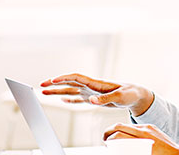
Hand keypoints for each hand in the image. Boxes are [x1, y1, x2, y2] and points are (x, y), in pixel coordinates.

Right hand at [40, 73, 154, 115]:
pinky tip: (63, 101)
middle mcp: (92, 86)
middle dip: (55, 84)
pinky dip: (70, 100)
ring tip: (45, 92)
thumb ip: (105, 99)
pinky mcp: (95, 99)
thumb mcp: (120, 96)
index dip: (63, 78)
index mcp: (96, 83)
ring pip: (71, 90)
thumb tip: (91, 100)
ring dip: (58, 91)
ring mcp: (92, 92)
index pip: (76, 78)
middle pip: (69, 83)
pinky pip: (79, 99)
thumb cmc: (130, 93)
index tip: (52, 80)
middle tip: (41, 85)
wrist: (137, 95)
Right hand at [104, 123, 178, 154]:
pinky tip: (126, 136)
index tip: (105, 143)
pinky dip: (129, 130)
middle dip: (110, 131)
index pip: (119, 135)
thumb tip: (120, 151)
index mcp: (141, 139)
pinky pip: (137, 126)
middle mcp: (144, 131)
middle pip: (121, 126)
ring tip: (113, 137)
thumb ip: (131, 152)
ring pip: (128, 125)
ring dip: (119, 129)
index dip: (109, 138)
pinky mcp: (152, 127)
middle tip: (104, 138)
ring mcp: (148, 127)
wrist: (178, 154)